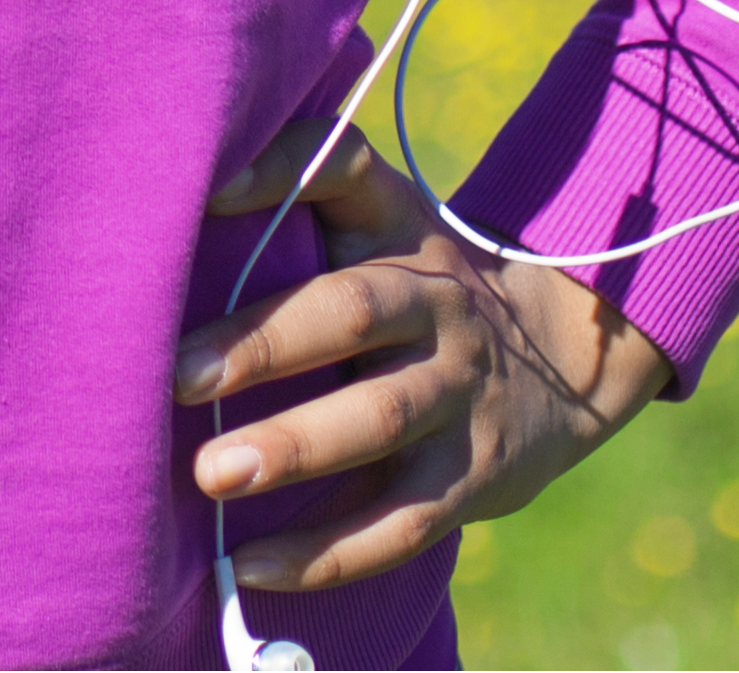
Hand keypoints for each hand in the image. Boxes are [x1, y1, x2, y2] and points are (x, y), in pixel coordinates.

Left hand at [178, 110, 670, 593]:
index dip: (284, 170)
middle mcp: (437, 309)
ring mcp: (459, 398)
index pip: (348, 174)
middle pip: (353, 313)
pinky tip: (251, 569)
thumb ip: (304, 179)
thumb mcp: (384, 217)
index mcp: (403, 235)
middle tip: (176, 378)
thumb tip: (206, 182)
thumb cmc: (418, 280)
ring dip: (292, 449)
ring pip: (378, 421)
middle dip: (264, 344)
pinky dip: (326, 554)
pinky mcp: (470, 482)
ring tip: (210, 475)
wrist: (563, 362)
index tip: (208, 192)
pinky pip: (399, 525)